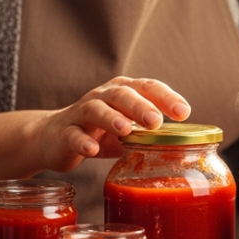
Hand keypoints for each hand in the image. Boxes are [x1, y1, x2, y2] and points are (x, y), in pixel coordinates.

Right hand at [30, 76, 190, 171]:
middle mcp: (102, 96)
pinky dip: (82, 141)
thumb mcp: (128, 132)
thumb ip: (151, 136)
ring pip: (96, 109)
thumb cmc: (99, 133)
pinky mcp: (64, 133)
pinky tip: (92, 150)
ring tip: (125, 129)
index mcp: (123, 92)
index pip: (148, 88)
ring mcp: (81, 113)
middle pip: (122, 94)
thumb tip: (184, 151)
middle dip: (140, 106)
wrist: (54, 138)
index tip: (184, 112)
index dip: (166, 98)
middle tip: (156, 120)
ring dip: (111, 118)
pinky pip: (73, 135)